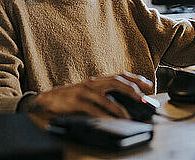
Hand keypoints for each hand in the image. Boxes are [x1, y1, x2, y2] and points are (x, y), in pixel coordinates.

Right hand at [33, 72, 152, 118]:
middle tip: (143, 98)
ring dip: (119, 107)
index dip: (136, 77)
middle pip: (116, 81)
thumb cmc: (69, 99)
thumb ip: (104, 96)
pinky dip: (103, 115)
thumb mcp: (89, 94)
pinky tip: (110, 120)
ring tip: (129, 116)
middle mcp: (92, 83)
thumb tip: (126, 104)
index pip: (120, 75)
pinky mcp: (75, 102)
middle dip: (132, 89)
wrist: (45, 101)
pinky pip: (92, 109)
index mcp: (97, 80)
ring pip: (105, 96)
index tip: (149, 84)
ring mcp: (83, 91)